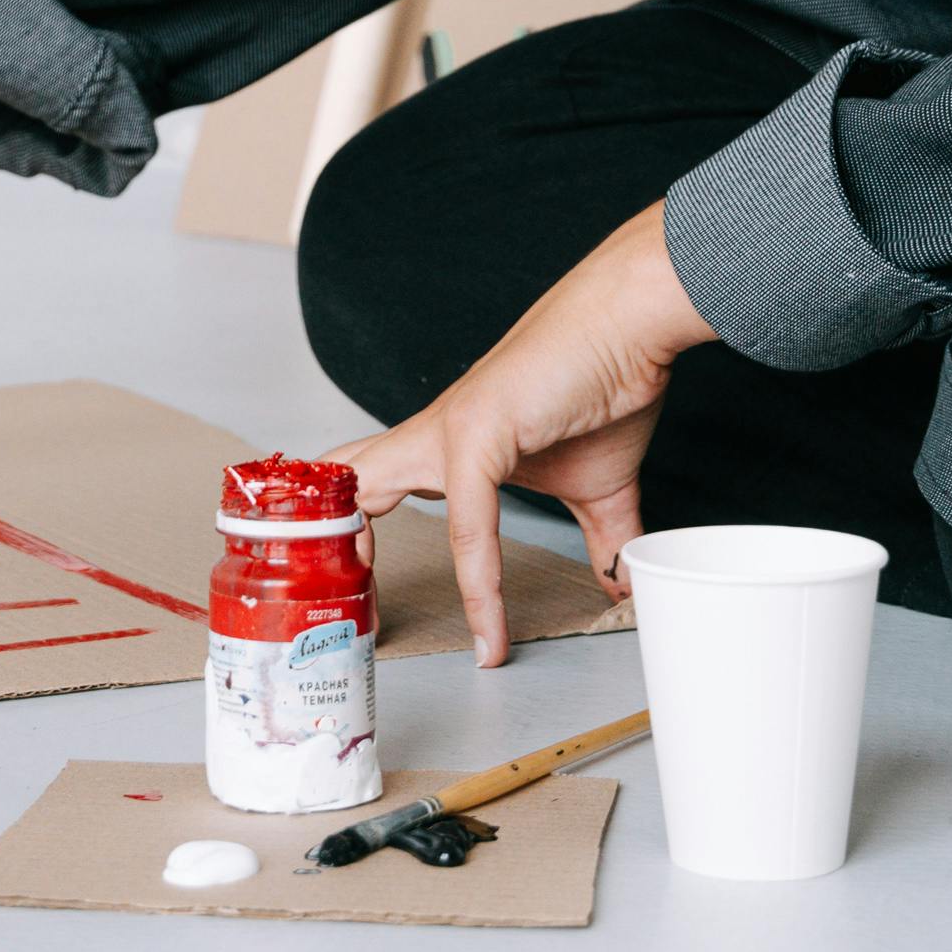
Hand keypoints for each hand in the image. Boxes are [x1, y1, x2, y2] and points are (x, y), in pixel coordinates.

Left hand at [332, 201, 716, 666]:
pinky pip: (467, 521)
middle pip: (348, 474)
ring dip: (354, 534)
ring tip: (357, 591)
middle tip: (325, 586)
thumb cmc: (605, 383)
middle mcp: (436, 434)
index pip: (378, 480)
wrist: (631, 324)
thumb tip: (624, 584)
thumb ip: (604, 539)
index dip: (358, 524)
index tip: (364, 580)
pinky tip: (492, 627)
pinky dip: (480, 581)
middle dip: (321, 525)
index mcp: (449, 444)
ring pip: (369, 483)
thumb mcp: (598, 486)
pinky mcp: (477, 432)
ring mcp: (450, 429)